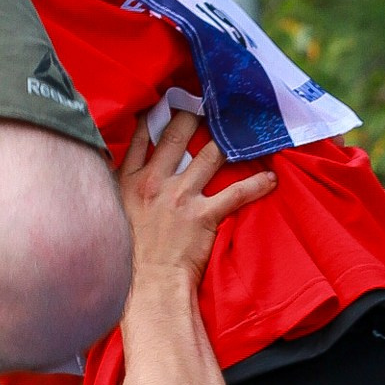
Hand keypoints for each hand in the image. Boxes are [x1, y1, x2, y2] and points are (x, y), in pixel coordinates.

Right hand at [120, 108, 274, 288]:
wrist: (149, 283)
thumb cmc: (130, 253)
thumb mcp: (114, 212)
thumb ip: (119, 187)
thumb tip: (120, 171)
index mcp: (129, 179)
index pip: (141, 136)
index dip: (155, 115)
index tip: (168, 101)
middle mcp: (154, 180)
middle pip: (175, 135)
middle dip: (193, 115)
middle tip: (208, 104)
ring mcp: (180, 196)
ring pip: (208, 156)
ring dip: (226, 143)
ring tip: (240, 131)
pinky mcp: (204, 215)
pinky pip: (236, 193)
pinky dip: (256, 184)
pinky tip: (270, 177)